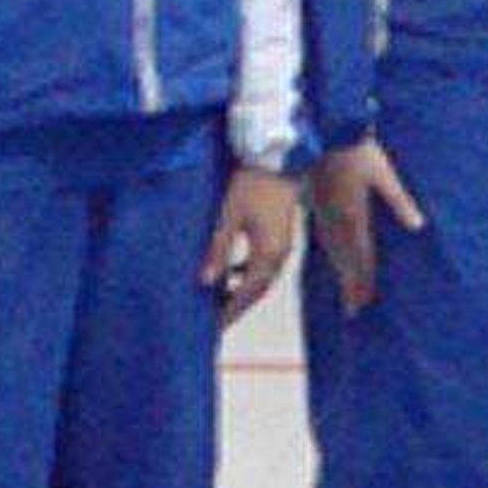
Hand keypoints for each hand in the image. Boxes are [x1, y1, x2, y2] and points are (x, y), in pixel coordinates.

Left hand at [199, 166, 301, 327]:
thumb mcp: (229, 216)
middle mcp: (279, 255)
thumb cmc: (252, 183)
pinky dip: (246, 274)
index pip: (246, 294)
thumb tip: (204, 281)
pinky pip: (264, 265)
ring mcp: (283, 246)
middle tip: (213, 322)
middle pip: (256, 291)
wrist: (279, 158)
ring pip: (261, 279)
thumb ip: (218, 249)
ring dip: (241, 292)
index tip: (212, 328)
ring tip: (218, 300)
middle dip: (234, 307)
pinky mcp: (281, 235)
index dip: (228, 312)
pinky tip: (231, 272)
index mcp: (268, 254)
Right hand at [310, 138, 425, 310]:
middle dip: (352, 285)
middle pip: (346, 259)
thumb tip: (418, 225)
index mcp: (354, 214)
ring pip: (333, 250)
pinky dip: (330, 253)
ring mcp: (324, 213)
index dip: (364, 281)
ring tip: (346, 294)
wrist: (321, 130)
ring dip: (341, 273)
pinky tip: (333, 258)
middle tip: (355, 311)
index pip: (361, 255)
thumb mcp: (383, 171)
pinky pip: (324, 236)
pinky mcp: (318, 204)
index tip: (365, 303)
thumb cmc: (355, 148)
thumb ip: (399, 199)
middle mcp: (336, 219)